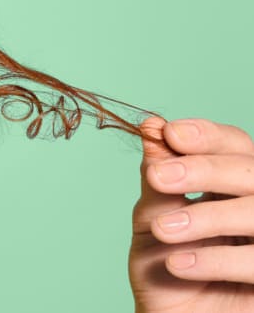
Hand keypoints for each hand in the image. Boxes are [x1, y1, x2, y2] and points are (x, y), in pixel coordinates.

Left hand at [129, 117, 253, 311]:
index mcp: (231, 184)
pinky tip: (177, 264)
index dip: (207, 136)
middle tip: (159, 178)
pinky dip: (215, 260)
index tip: (171, 133)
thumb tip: (151, 126)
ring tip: (164, 229)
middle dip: (204, 169)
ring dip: (206, 217)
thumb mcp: (152, 219)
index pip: (234, 144)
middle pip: (250, 170)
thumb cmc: (164, 268)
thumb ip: (158, 179)